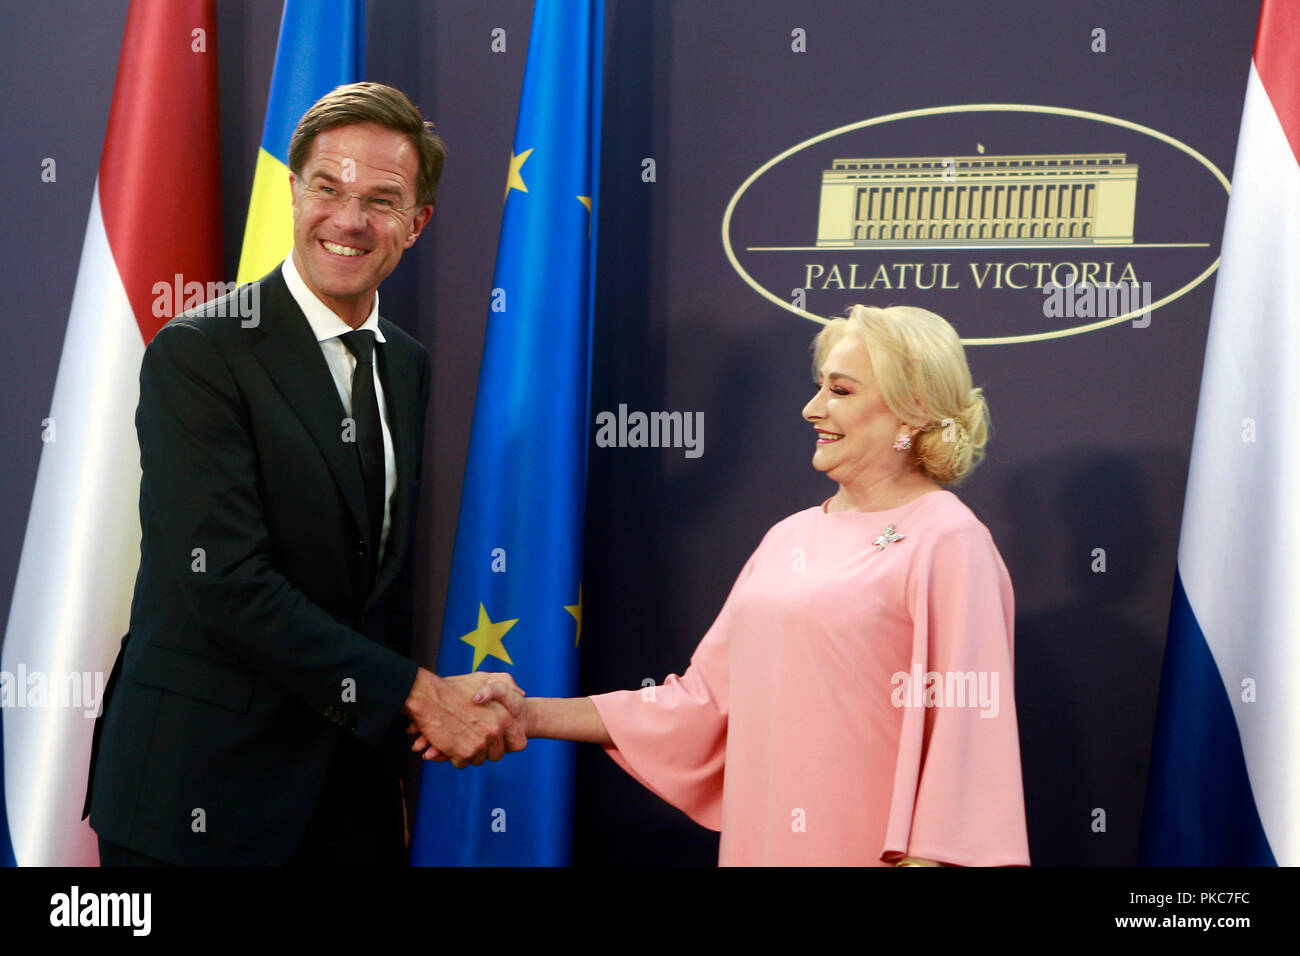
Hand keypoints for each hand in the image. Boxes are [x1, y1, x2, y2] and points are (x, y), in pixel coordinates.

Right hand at [401, 668, 525, 768]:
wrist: (427, 697)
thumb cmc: (454, 688)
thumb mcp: (485, 680)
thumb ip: (506, 685)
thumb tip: (521, 693)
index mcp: (503, 717)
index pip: (520, 743)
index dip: (510, 743)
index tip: (500, 741)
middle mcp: (494, 732)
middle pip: (497, 755)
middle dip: (486, 750)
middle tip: (473, 738)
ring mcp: (479, 744)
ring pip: (479, 760)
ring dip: (469, 752)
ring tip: (459, 735)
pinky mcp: (463, 754)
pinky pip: (463, 763)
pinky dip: (455, 756)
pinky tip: (449, 741)